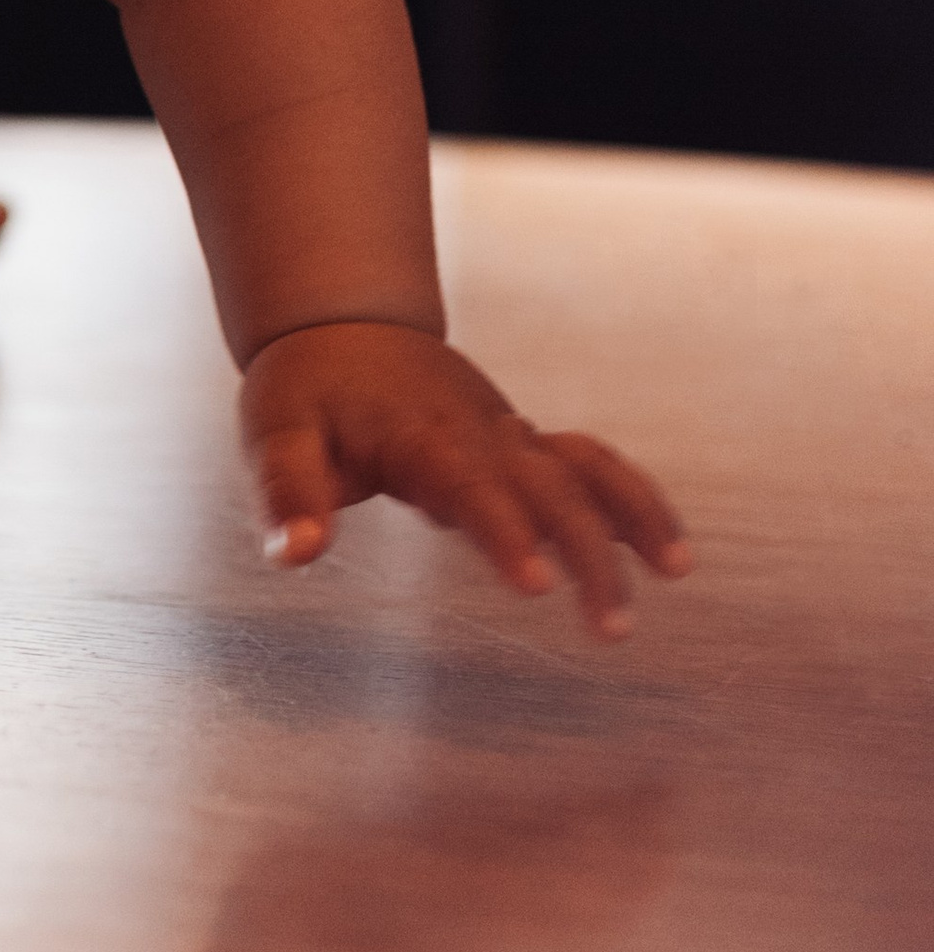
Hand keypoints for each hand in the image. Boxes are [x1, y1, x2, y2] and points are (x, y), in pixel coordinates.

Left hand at [240, 320, 690, 640]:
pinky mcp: (521, 442)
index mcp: (420, 436)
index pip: (471, 488)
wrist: (340, 322)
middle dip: (588, 553)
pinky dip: (629, 497)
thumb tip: (293, 553)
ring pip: (585, 467)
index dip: (506, 534)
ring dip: (631, 513)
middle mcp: (477, 433)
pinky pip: (587, 464)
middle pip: (547, 488)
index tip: (538, 584)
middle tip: (611, 629)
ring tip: (678, 570)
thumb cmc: (305, 389)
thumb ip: (287, 493)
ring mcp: (506, 434)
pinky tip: (667, 547)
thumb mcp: (274, 434)